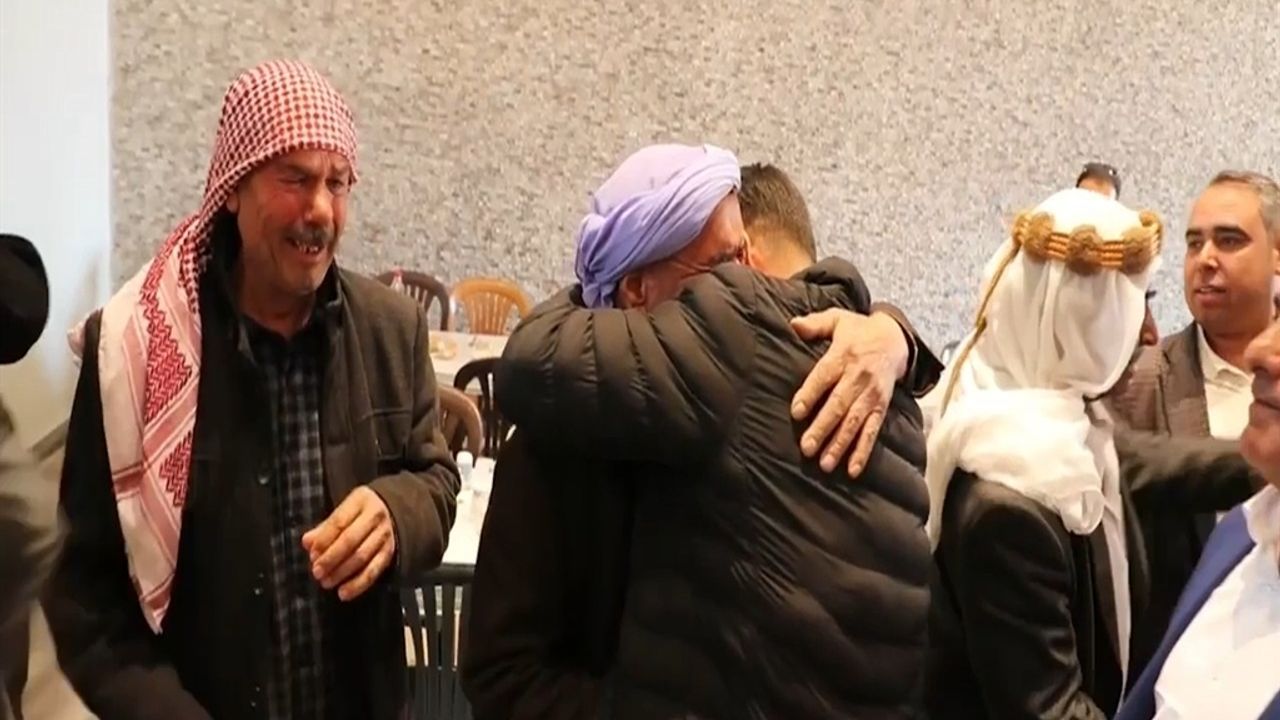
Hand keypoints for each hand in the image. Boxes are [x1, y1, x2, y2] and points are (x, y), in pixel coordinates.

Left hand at [301, 486, 396, 600]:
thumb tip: (307, 542)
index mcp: (360, 501)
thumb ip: (324, 528)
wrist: (391, 510)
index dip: (324, 540)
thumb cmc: (358, 513)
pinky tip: (344, 593)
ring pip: (362, 557)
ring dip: (341, 572)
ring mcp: (385, 534)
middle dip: (331, 558)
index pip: (339, 522)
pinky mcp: (390, 552)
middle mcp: (375, 516)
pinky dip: (358, 584)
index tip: (312, 554)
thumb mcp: (342, 511)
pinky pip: (374, 571)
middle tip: (317, 571)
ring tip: (326, 582)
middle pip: (350, 540)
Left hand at [790, 309, 909, 476]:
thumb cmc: (859, 331)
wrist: (896, 339)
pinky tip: (853, 470)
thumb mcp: (838, 319)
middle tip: (807, 448)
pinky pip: (872, 431)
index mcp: (843, 356)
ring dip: (840, 444)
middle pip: (838, 405)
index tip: (796, 412)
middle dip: (823, 428)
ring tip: (825, 464)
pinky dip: (863, 451)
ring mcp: (871, 395)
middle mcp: (857, 378)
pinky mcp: (881, 407)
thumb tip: (793, 324)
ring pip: (854, 422)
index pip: (823, 377)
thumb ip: (815, 323)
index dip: (810, 394)